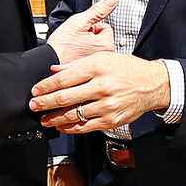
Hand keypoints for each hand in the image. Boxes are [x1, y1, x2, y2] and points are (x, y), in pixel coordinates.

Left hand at [31, 53, 170, 133]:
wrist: (152, 85)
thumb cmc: (128, 69)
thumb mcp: (103, 58)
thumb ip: (77, 65)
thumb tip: (54, 70)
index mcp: (97, 67)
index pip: (65, 78)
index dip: (46, 86)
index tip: (35, 90)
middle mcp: (101, 86)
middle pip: (66, 97)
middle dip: (45, 103)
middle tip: (34, 105)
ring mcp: (106, 105)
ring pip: (74, 114)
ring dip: (55, 118)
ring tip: (44, 119)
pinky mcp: (111, 120)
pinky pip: (86, 126)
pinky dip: (71, 127)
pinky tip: (62, 126)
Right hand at [46, 0, 116, 64]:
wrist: (49, 62)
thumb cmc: (62, 46)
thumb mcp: (80, 22)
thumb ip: (98, 10)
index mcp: (107, 45)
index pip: (106, 27)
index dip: (92, 26)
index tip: (82, 32)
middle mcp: (106, 57)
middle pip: (102, 37)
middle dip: (90, 36)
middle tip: (77, 40)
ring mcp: (98, 65)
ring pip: (96, 46)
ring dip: (87, 44)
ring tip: (75, 48)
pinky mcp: (91, 69)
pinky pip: (91, 56)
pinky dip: (84, 54)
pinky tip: (75, 54)